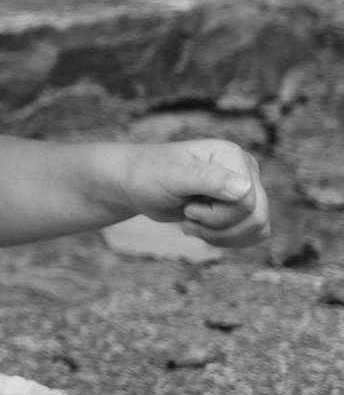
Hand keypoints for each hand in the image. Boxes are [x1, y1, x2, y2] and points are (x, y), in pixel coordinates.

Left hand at [116, 137, 269, 248]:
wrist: (135, 185)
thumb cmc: (148, 175)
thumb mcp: (172, 176)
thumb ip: (208, 179)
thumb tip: (246, 188)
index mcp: (232, 155)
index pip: (247, 201)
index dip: (216, 214)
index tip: (187, 205)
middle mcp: (245, 169)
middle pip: (256, 216)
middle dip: (218, 227)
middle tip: (187, 216)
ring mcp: (246, 188)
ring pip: (258, 227)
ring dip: (221, 235)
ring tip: (191, 223)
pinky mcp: (241, 205)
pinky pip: (254, 233)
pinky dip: (228, 239)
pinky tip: (202, 230)